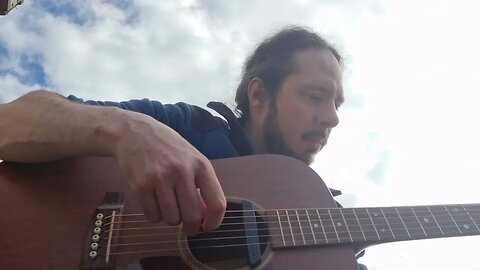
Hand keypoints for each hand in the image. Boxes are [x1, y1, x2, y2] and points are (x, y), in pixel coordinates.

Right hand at [113, 114, 225, 234]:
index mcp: (201, 164)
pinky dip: (155, 216)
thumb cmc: (168, 147)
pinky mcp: (140, 185)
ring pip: (171, 219)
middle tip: (187, 227)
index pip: (216, 203)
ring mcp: (160, 178)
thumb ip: (201, 185)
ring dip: (171, 219)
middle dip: (190, 228)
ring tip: (168, 205)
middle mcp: (182, 171)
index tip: (208, 227)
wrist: (135, 132)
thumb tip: (205, 217)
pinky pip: (152, 216)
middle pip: (191, 216)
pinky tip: (154, 203)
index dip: (214, 222)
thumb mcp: (192, 159)